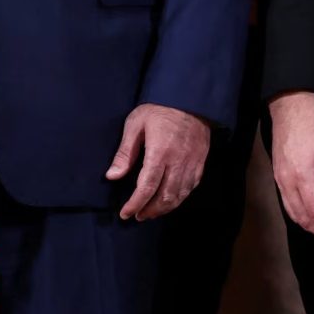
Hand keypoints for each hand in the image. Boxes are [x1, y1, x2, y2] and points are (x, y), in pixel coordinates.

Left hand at [107, 104, 211, 220]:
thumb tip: (112, 176)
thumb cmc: (160, 109)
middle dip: (149, 210)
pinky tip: (170, 200)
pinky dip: (180, 198)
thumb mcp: (136, 124)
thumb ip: (125, 152)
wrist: (191, 98)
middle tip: (137, 216)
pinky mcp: (200, 161)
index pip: (147, 187)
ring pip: (180, 194)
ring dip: (164, 208)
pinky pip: (191, 186)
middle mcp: (178, 161)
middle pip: (165, 196)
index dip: (136, 204)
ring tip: (151, 213)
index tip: (125, 214)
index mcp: (160, 152)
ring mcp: (192, 162)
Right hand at [268, 91, 313, 243]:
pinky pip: (287, 204)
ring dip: (310, 226)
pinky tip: (311, 216)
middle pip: (303, 219)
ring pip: (293, 214)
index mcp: (303, 178)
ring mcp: (279, 181)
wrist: (290, 105)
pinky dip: (299, 215)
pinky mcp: (277, 176)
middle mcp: (287, 183)